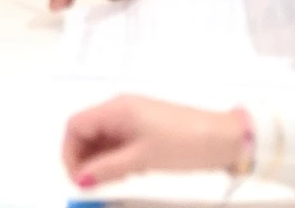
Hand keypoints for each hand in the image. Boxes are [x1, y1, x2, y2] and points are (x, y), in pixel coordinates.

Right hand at [62, 96, 246, 189]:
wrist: (224, 138)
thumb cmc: (182, 143)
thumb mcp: (141, 159)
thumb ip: (108, 169)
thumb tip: (81, 179)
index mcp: (116, 109)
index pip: (76, 126)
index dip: (70, 153)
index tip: (78, 180)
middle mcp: (121, 109)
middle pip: (86, 132)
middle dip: (84, 159)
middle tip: (93, 186)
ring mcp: (134, 118)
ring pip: (102, 140)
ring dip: (100, 161)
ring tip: (114, 181)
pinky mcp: (146, 129)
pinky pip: (119, 143)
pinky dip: (116, 159)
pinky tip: (128, 174)